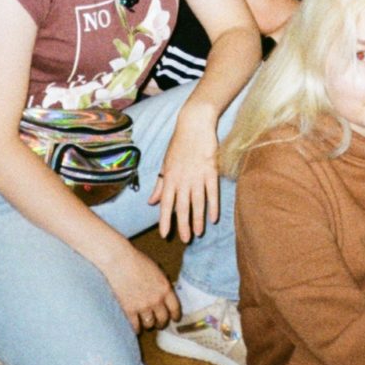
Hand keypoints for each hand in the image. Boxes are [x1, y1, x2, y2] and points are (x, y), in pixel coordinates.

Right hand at [102, 243, 179, 333]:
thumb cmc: (137, 261)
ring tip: (146, 324)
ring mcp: (143, 306)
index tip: (174, 319)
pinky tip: (135, 327)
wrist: (119, 261)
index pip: (175, 308)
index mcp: (165, 288)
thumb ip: (162, 283)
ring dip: (149, 324)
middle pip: (163, 319)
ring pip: (150, 324)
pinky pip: (136, 326)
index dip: (175, 315)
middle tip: (159, 323)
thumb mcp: (156, 269)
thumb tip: (165, 292)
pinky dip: (136, 328)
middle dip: (162, 322)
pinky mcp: (129, 311)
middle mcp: (156, 300)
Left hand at [148, 103, 221, 242]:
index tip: (165, 235)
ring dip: (198, 219)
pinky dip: (213, 206)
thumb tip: (151, 202)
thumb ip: (159, 185)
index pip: (166, 203)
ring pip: (198, 203)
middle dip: (183, 225)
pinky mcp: (211, 171)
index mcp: (169, 177)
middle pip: (182, 207)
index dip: (165, 220)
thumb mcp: (165, 164)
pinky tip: (214, 218)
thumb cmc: (178, 144)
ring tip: (198, 233)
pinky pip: (212, 193)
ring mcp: (197, 176)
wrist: (194, 125)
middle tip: (186, 240)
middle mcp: (182, 179)